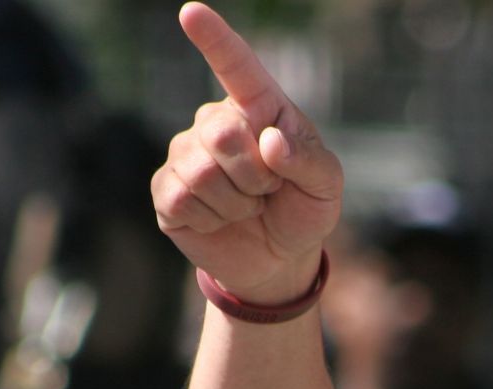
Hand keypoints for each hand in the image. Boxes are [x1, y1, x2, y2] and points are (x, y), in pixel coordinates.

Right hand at [153, 3, 343, 304]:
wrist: (278, 260)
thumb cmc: (302, 210)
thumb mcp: (325, 187)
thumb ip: (309, 161)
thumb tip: (270, 141)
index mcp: (258, 108)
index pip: (236, 67)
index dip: (215, 39)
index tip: (191, 12)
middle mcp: (215, 123)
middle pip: (221, 133)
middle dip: (254, 175)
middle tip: (268, 192)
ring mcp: (185, 154)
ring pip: (202, 172)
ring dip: (236, 202)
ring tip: (248, 207)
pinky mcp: (167, 191)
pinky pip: (183, 198)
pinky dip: (213, 218)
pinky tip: (220, 220)